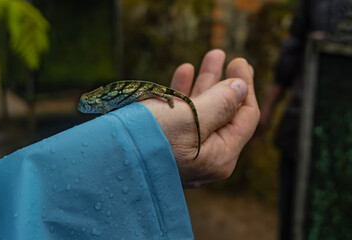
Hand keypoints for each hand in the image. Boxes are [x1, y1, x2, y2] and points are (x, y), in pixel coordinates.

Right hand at [142, 49, 259, 186]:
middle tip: (230, 58)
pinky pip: (183, 115)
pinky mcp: (168, 144)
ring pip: (204, 111)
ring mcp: (188, 151)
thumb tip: (241, 87)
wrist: (106, 163)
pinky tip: (185, 71)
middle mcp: (208, 156)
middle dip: (227, 82)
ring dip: (207, 82)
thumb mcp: (191, 117)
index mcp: (221, 155)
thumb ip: (221, 102)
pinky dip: (185, 93)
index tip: (239, 62)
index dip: (246, 87)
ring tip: (211, 56)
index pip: (246, 117)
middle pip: (226, 113)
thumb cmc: (151, 140)